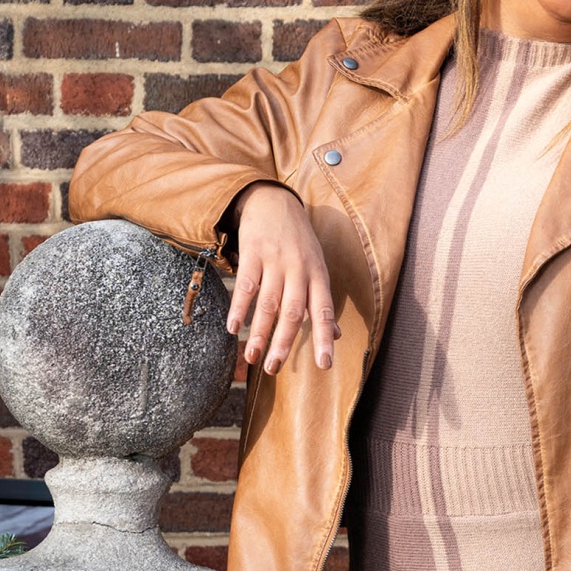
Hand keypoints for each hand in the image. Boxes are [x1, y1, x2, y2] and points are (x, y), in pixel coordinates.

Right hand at [227, 181, 339, 372]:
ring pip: (268, 303)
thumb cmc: (298, 242)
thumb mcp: (317, 267)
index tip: (324, 365)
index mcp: (318, 276)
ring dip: (259, 333)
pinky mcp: (253, 252)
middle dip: (283, 343)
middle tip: (273, 369)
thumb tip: (336, 336)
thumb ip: (321, 302)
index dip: (324, 338)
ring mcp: (275, 260)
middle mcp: (299, 269)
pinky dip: (239, 308)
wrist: (274, 201)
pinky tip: (233, 328)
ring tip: (251, 357)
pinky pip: (246, 285)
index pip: (323, 311)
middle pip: (293, 312)